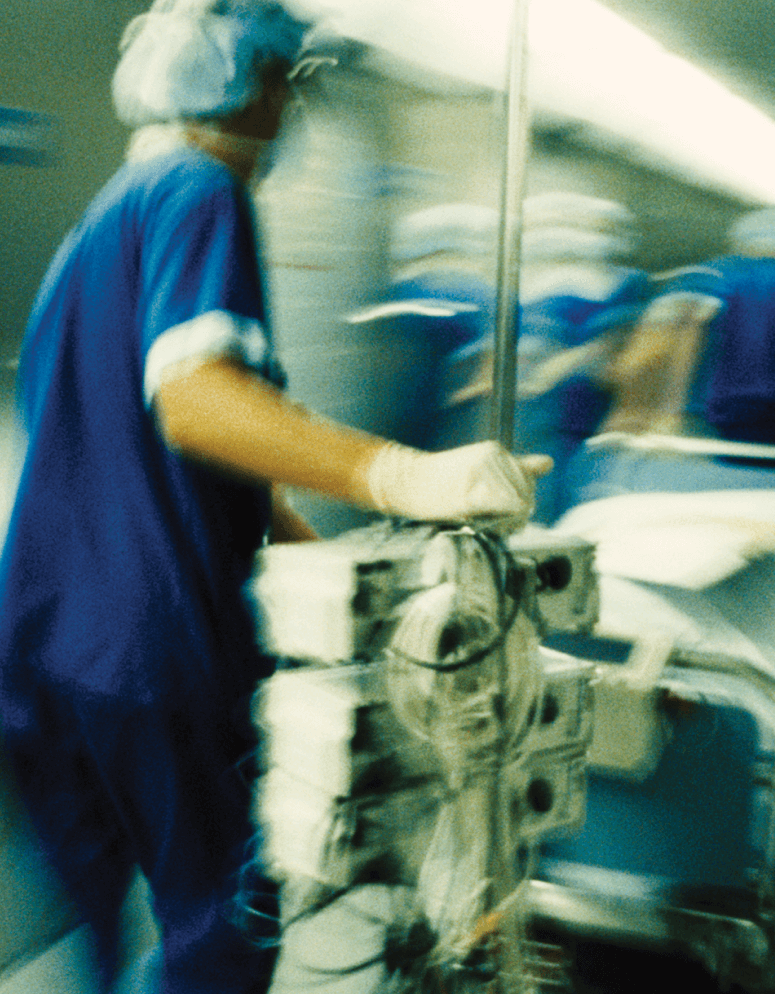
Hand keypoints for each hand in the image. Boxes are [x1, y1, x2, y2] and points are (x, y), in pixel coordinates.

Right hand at [366, 440, 552, 525]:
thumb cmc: (439, 482)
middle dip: (517, 514)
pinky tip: (481, 521)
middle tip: (494, 523)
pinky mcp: (474, 490)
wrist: (405, 483)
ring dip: (507, 521)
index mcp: (497, 451)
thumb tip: (549, 463)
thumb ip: (517, 468)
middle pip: (527, 494)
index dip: (521, 502)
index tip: (503, 513)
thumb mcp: (482, 470)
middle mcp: (495, 457)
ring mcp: (485, 472)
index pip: (529, 481)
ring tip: (483, 522)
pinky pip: (505, 509)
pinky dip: (499, 522)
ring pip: (520, 504)